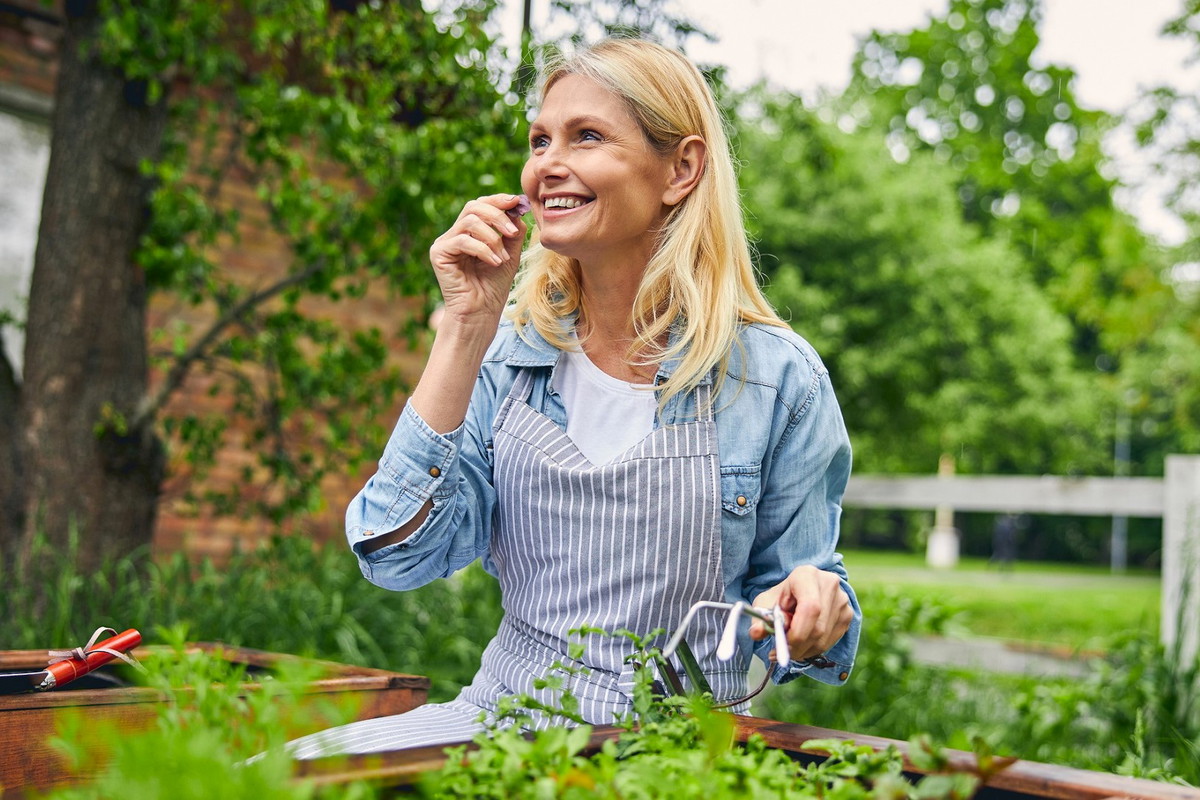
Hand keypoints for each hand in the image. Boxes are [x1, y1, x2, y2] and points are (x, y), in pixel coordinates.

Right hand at [428, 194, 527, 328]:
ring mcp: (444, 243)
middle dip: (498, 216)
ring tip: (503, 257)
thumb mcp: (510, 253)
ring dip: (492, 238)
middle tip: (513, 232)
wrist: (481, 312)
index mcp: (470, 232)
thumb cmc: (494, 286)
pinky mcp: (438, 253)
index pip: (480, 205)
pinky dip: (483, 250)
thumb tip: (517, 207)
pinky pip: (463, 240)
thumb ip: (513, 231)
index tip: (517, 202)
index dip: (498, 200)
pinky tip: (494, 263)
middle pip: (473, 207)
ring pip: (469, 221)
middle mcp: (455, 234)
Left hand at [748, 565, 851, 661]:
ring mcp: (842, 600)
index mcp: (807, 575)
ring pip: (824, 638)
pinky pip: (831, 641)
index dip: (797, 632)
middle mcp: (830, 585)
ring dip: (803, 651)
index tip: (780, 644)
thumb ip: (760, 618)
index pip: (810, 608)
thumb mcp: (766, 602)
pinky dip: (813, 649)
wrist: (802, 588)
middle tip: (779, 652)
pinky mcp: (848, 614)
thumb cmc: (781, 596)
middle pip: (818, 628)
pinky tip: (802, 645)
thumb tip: (756, 633)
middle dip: (797, 647)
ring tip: (788, 648)